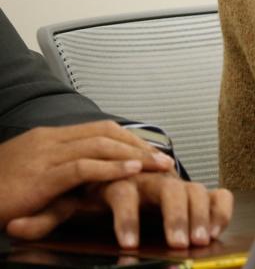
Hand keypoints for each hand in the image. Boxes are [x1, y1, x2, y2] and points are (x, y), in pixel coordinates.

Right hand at [0, 121, 174, 223]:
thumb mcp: (33, 180)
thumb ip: (61, 176)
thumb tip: (90, 183)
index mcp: (47, 137)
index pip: (97, 129)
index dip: (127, 138)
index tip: (149, 150)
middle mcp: (48, 140)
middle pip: (104, 133)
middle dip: (138, 144)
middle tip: (163, 158)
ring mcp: (44, 156)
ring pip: (100, 145)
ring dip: (134, 155)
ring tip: (158, 165)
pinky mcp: (41, 177)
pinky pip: (84, 167)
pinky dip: (112, 168)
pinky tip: (132, 172)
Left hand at [6, 171, 233, 249]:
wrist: (119, 165)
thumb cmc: (95, 189)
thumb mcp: (69, 200)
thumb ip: (48, 214)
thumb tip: (14, 226)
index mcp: (120, 177)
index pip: (125, 192)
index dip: (127, 218)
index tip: (128, 245)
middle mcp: (152, 177)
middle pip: (169, 189)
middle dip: (175, 217)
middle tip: (179, 243)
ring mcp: (176, 182)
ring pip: (195, 191)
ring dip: (200, 215)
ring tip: (201, 240)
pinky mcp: (194, 191)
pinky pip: (216, 194)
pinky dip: (220, 208)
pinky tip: (217, 228)